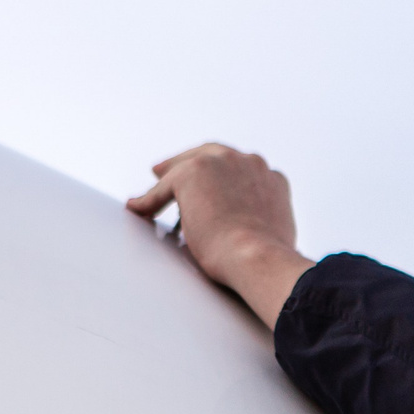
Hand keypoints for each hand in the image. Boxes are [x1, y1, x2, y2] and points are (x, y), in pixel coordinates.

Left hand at [126, 144, 316, 327]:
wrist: (257, 257)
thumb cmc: (266, 260)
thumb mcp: (275, 234)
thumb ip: (263, 222)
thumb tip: (256, 233)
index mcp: (273, 179)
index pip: (242, 168)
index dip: (221, 173)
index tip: (210, 182)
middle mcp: (250, 163)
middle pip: (214, 154)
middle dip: (192, 161)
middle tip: (171, 170)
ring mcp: (223, 163)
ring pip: (188, 164)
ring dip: (171, 175)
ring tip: (156, 181)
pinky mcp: (194, 171)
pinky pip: (164, 187)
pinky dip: (149, 199)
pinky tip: (139, 208)